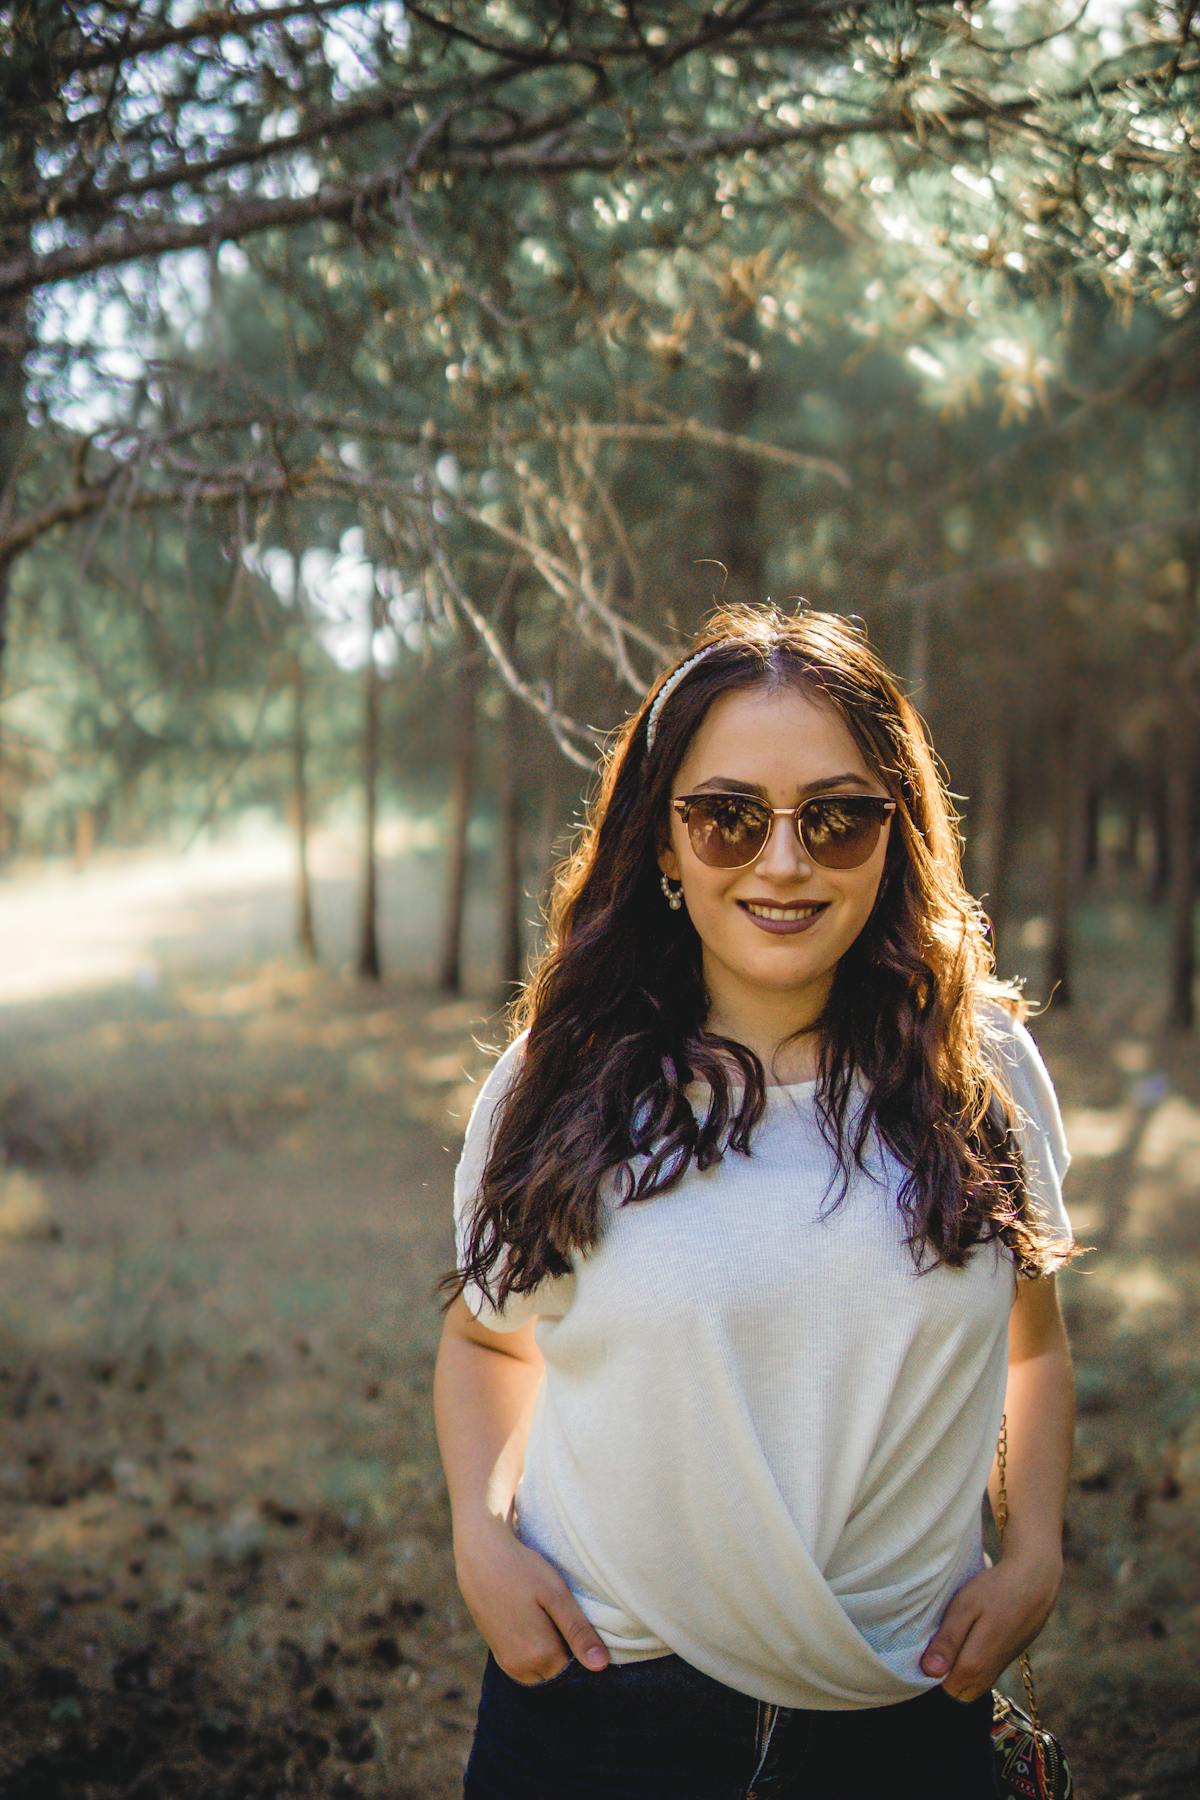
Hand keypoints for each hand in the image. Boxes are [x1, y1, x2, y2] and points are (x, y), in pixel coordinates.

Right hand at [454, 1516, 610, 1684]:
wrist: (480, 1555)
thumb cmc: (521, 1570)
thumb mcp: (556, 1595)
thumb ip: (578, 1632)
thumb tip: (601, 1666)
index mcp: (540, 1656)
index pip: (575, 1673)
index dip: (586, 1654)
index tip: (589, 1631)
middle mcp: (522, 1668)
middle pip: (558, 1675)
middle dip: (569, 1658)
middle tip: (573, 1623)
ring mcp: (507, 1662)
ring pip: (542, 1673)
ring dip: (553, 1657)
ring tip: (555, 1622)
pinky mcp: (498, 1653)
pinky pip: (526, 1666)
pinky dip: (537, 1655)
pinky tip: (539, 1626)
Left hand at [920, 1550, 1062, 1702]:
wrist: (1035, 1581)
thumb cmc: (996, 1590)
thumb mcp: (964, 1607)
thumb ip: (948, 1641)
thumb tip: (930, 1671)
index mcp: (976, 1664)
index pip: (946, 1688)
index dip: (934, 1672)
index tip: (928, 1646)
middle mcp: (991, 1674)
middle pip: (960, 1692)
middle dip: (947, 1675)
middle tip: (940, 1641)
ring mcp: (1002, 1666)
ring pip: (975, 1684)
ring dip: (961, 1669)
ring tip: (956, 1636)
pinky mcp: (1008, 1657)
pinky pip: (987, 1672)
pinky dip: (975, 1662)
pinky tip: (972, 1635)